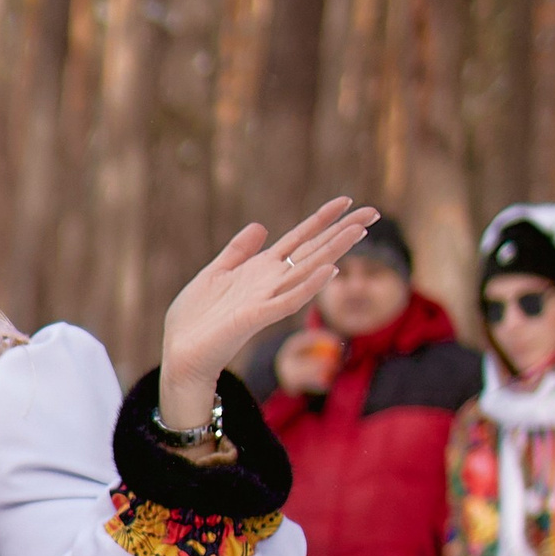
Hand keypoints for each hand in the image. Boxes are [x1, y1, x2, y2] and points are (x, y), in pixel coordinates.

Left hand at [158, 200, 378, 433]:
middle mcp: (270, 283)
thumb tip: (261, 226)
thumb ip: (238, 252)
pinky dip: (308, 286)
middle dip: (342, 232)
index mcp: (260, 270)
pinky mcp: (255, 318)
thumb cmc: (195, 320)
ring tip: (358, 232)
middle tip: (374, 213)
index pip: (299, 240)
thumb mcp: (215, 274)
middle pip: (313, 252)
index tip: (346, 201)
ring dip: (334, 252)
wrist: (180, 354)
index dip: (322, 220)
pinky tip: (330, 270)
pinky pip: (287, 301)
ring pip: (307, 272)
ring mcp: (266, 300)